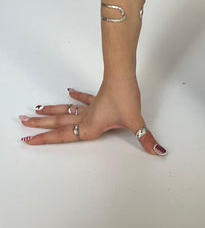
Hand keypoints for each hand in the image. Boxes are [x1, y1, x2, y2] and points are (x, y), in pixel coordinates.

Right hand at [19, 80, 166, 155]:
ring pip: (65, 111)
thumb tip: (159, 151)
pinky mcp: (97, 97)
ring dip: (51, 112)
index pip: (61, 136)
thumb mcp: (135, 122)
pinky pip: (82, 99)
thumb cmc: (125, 98)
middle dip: (40, 125)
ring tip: (36, 110)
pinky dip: (75, 97)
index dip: (44, 139)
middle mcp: (85, 118)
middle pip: (57, 123)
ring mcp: (90, 107)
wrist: (124, 75)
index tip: (28, 139)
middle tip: (22, 124)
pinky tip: (68, 92)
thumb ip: (146, 139)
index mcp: (88, 127)